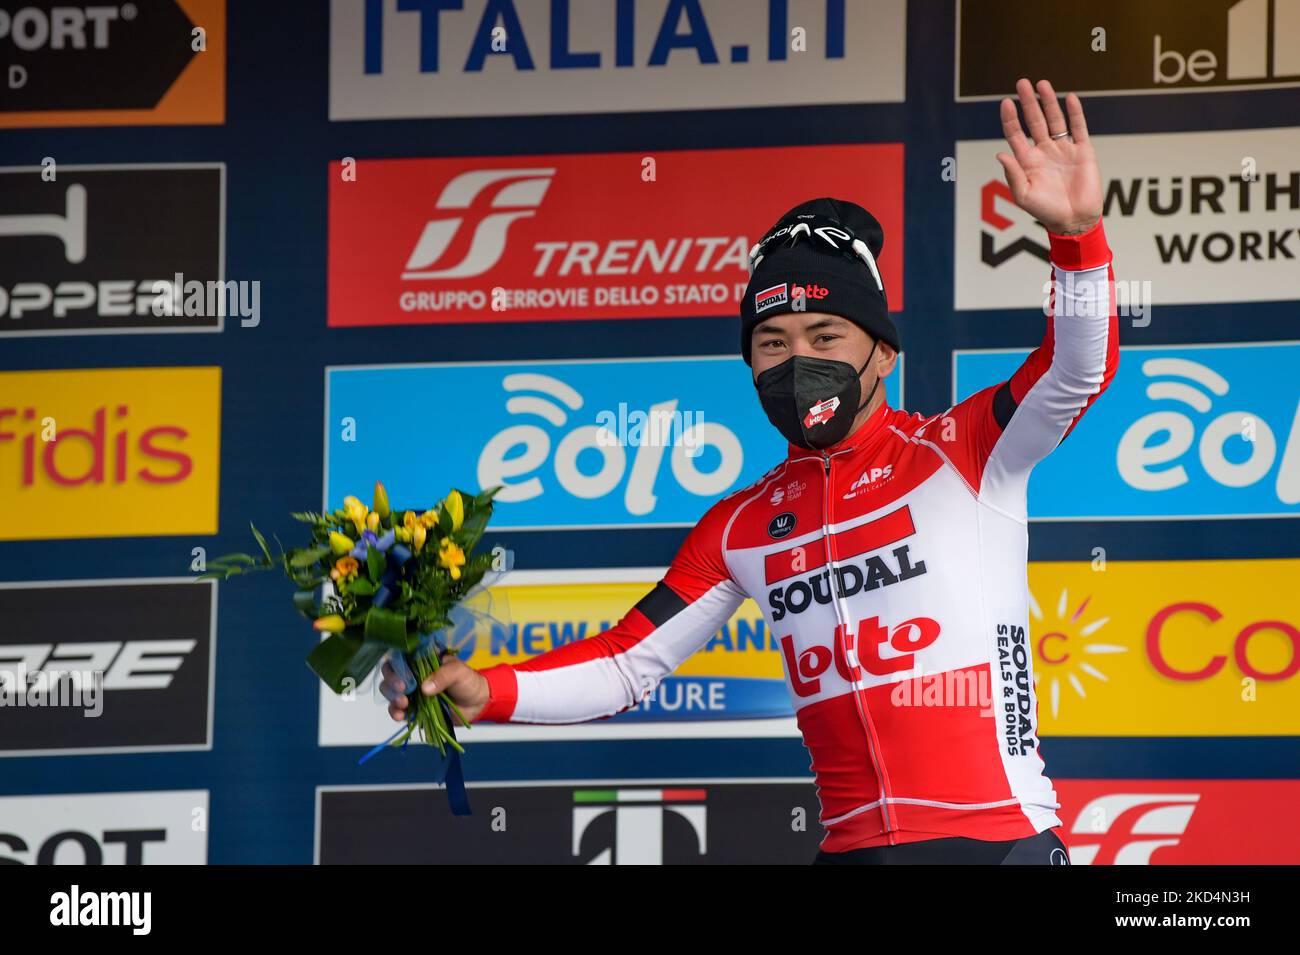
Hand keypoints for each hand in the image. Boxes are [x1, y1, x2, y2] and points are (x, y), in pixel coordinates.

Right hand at [379, 654, 490, 725]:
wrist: (477, 704)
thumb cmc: (468, 682)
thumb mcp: (458, 672)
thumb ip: (443, 676)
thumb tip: (424, 688)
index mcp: (421, 660)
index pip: (400, 656)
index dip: (396, 664)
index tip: (404, 676)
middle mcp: (412, 674)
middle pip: (390, 673)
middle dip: (391, 682)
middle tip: (402, 690)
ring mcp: (411, 692)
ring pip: (390, 691)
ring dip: (392, 697)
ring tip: (404, 703)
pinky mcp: (412, 708)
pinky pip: (397, 710)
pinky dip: (395, 712)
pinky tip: (400, 715)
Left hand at [996, 78, 1101, 234]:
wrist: (1074, 220)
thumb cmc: (1045, 211)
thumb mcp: (1023, 195)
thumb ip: (1013, 174)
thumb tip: (1000, 154)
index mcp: (1027, 161)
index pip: (1016, 134)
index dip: (1011, 118)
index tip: (1006, 102)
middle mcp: (1044, 152)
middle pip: (1034, 121)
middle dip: (1028, 102)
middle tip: (1022, 83)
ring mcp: (1063, 150)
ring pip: (1055, 120)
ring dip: (1048, 102)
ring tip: (1041, 84)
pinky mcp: (1082, 151)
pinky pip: (1078, 128)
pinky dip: (1074, 113)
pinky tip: (1069, 98)